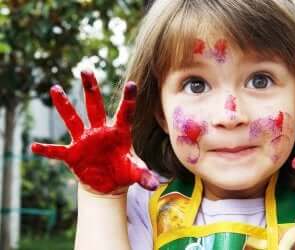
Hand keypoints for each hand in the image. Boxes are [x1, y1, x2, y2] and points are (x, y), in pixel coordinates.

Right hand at [31, 71, 158, 193]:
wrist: (108, 184)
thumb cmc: (123, 171)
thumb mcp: (135, 172)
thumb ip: (144, 175)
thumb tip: (154, 184)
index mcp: (119, 132)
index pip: (125, 113)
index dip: (128, 99)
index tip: (131, 83)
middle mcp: (100, 131)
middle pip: (95, 106)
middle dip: (91, 88)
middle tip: (85, 69)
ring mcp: (85, 141)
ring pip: (73, 119)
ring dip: (64, 105)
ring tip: (55, 88)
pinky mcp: (73, 154)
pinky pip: (57, 151)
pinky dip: (47, 150)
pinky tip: (35, 146)